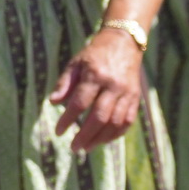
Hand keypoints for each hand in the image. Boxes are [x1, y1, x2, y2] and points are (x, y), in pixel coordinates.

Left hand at [48, 28, 143, 152]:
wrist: (124, 42)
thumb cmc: (94, 54)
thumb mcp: (75, 63)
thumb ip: (64, 83)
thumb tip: (53, 102)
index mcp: (95, 75)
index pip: (80, 103)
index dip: (68, 119)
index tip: (58, 132)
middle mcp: (113, 85)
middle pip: (99, 117)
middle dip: (85, 135)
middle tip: (73, 147)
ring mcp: (127, 93)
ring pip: (115, 123)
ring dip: (100, 139)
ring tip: (86, 147)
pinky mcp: (136, 98)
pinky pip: (127, 122)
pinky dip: (115, 134)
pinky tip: (103, 140)